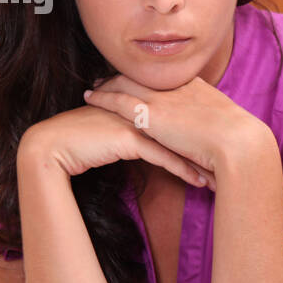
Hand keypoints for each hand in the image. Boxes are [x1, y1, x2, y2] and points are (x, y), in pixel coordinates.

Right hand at [20, 104, 215, 190]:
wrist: (52, 146)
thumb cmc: (84, 143)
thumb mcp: (118, 135)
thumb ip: (140, 133)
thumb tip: (160, 142)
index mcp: (141, 101)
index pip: (179, 117)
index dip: (200, 135)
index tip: (220, 150)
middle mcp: (141, 106)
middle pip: (183, 127)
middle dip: (207, 147)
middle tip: (230, 161)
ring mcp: (135, 120)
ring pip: (177, 141)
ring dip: (200, 161)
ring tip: (219, 177)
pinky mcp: (127, 136)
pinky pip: (162, 155)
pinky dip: (182, 169)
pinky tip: (197, 182)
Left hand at [82, 72, 271, 177]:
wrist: (237, 143)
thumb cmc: (238, 142)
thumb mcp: (228, 125)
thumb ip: (215, 124)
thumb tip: (215, 134)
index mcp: (196, 87)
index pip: (164, 77)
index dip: (146, 78)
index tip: (137, 80)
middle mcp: (176, 86)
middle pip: (142, 74)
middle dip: (123, 76)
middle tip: (106, 79)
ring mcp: (163, 97)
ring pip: (125, 82)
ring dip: (107, 84)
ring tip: (94, 88)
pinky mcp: (150, 114)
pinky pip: (117, 99)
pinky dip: (102, 97)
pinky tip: (90, 97)